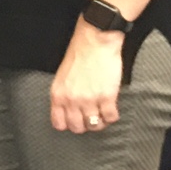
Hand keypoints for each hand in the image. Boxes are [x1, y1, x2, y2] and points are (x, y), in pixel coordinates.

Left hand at [51, 19, 123, 133]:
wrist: (95, 41)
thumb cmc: (79, 55)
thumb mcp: (62, 77)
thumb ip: (64, 95)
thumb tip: (69, 111)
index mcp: (58, 95)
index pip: (59, 123)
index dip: (68, 124)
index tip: (76, 121)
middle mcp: (71, 100)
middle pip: (77, 128)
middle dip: (85, 125)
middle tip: (92, 118)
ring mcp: (89, 100)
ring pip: (94, 126)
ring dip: (100, 122)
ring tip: (103, 114)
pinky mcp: (107, 97)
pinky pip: (111, 117)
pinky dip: (112, 117)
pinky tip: (112, 109)